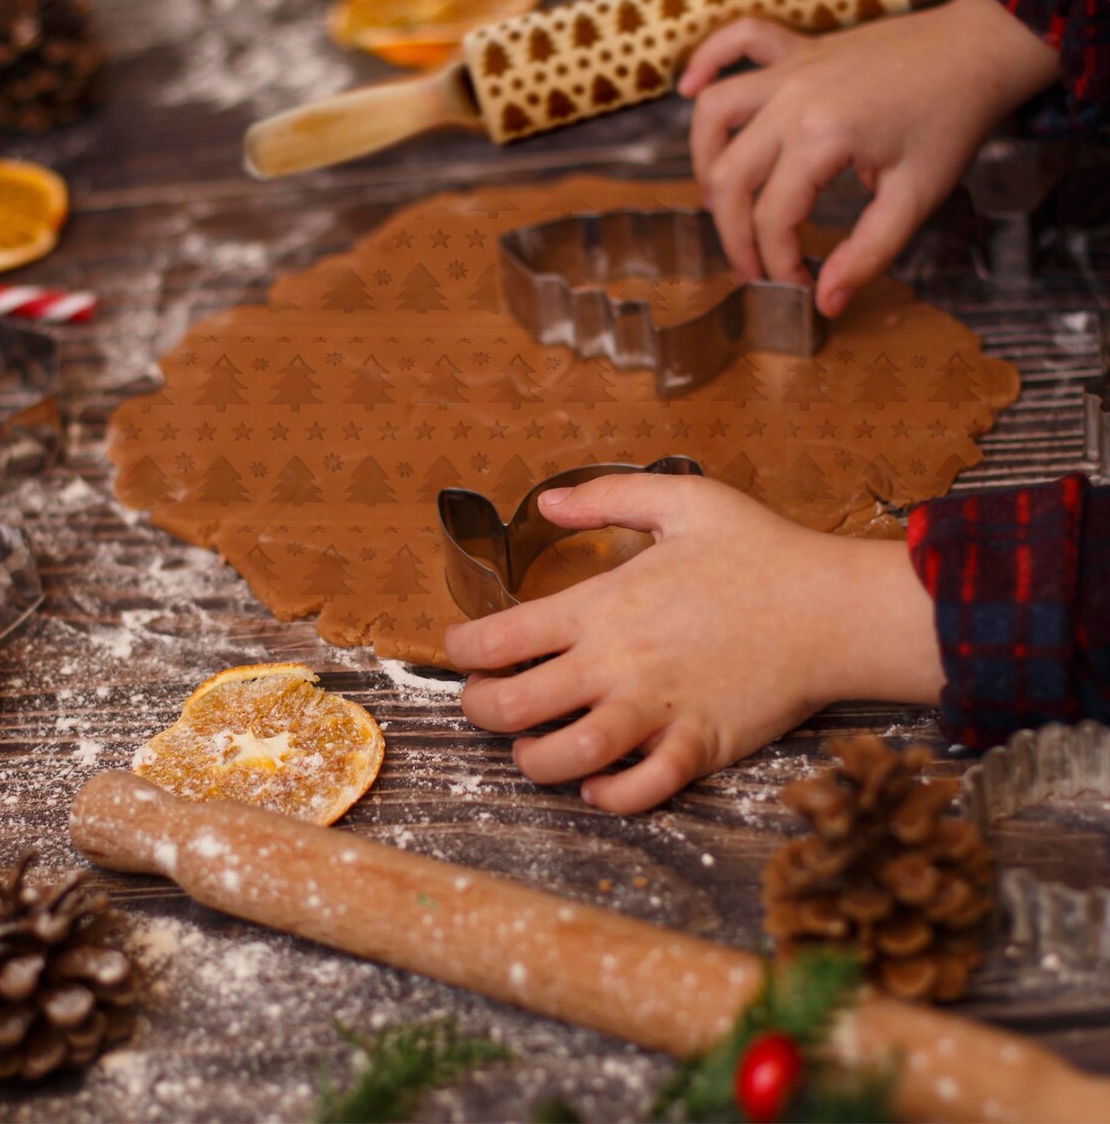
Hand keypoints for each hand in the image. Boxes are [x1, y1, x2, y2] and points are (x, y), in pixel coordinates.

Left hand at [445, 475, 942, 814]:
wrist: (834, 609)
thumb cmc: (760, 551)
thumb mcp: (682, 499)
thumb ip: (606, 498)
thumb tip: (546, 501)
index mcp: (603, 605)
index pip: (498, 639)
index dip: (461, 649)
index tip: (462, 649)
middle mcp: (617, 664)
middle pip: (512, 708)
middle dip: (479, 710)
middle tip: (484, 702)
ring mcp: (656, 711)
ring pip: (563, 759)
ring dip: (531, 761)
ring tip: (532, 747)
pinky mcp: (697, 746)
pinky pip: (638, 791)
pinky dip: (606, 796)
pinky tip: (595, 784)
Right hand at [677, 0, 1059, 316]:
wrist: (979, 50)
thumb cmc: (951, 121)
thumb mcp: (916, 199)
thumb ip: (868, 255)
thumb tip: (827, 302)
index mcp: (823, 137)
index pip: (772, 218)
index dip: (777, 264)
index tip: (797, 288)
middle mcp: (793, 99)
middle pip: (730, 178)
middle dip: (734, 235)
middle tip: (755, 268)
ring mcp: (791, 68)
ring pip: (715, 115)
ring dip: (706, 162)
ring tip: (723, 203)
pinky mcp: (797, 50)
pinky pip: (738, 41)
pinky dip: (708, 60)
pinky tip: (690, 89)